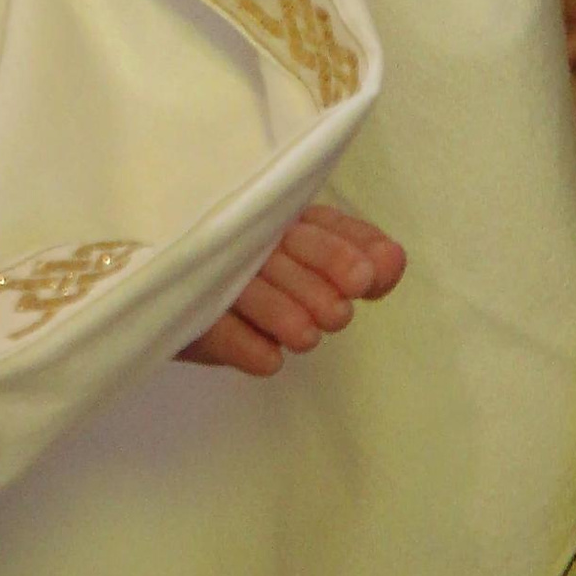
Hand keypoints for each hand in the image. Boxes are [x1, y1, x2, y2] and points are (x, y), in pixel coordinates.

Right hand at [179, 204, 403, 376]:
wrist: (181, 291)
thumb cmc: (263, 280)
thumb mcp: (315, 270)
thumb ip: (361, 262)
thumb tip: (394, 261)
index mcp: (285, 218)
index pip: (320, 222)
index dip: (343, 246)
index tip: (365, 278)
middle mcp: (248, 235)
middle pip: (285, 245)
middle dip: (318, 273)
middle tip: (339, 312)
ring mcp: (210, 270)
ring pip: (248, 285)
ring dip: (280, 310)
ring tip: (306, 336)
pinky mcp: (187, 312)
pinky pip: (215, 326)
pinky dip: (243, 343)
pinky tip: (268, 358)